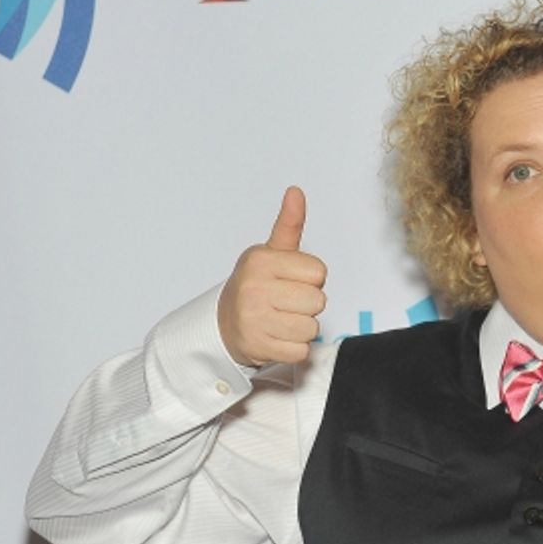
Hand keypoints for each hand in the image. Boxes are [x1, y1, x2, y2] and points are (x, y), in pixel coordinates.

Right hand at [218, 186, 327, 366]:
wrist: (223, 325)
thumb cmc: (255, 286)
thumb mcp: (270, 253)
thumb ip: (289, 224)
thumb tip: (296, 191)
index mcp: (261, 261)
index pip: (319, 272)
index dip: (311, 278)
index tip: (291, 280)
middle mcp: (255, 289)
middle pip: (318, 301)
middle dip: (308, 305)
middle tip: (286, 303)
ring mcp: (255, 320)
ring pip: (312, 328)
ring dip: (302, 328)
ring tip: (281, 320)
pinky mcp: (259, 347)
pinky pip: (301, 351)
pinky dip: (294, 348)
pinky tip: (277, 337)